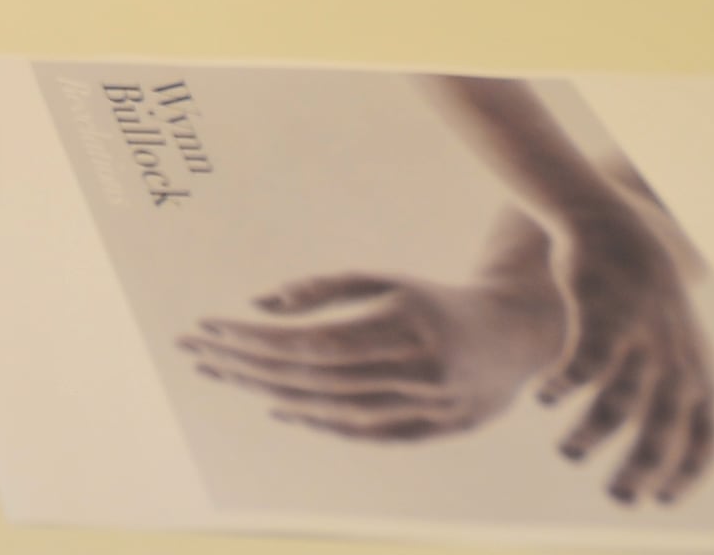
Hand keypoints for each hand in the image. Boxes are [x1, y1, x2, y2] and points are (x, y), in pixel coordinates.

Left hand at [182, 210, 568, 442]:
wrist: (518, 336)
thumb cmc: (437, 299)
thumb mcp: (385, 280)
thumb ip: (325, 289)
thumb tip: (258, 303)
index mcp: (406, 325)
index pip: (312, 344)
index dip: (256, 341)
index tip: (209, 327)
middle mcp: (417, 372)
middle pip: (312, 378)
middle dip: (245, 364)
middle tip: (195, 347)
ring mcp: (428, 408)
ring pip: (331, 409)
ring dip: (268, 391)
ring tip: (219, 371)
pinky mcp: (433, 431)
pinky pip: (362, 433)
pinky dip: (316, 421)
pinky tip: (275, 405)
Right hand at [536, 176, 713, 505]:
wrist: (620, 234)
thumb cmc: (644, 304)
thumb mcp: (676, 351)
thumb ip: (674, 399)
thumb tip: (658, 456)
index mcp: (700, 378)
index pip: (704, 443)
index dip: (683, 478)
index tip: (657, 499)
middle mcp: (676, 363)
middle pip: (661, 434)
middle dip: (638, 472)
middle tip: (616, 497)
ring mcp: (642, 339)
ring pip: (618, 405)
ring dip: (591, 436)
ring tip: (570, 453)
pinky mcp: (604, 315)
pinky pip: (584, 364)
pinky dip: (566, 386)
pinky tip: (547, 395)